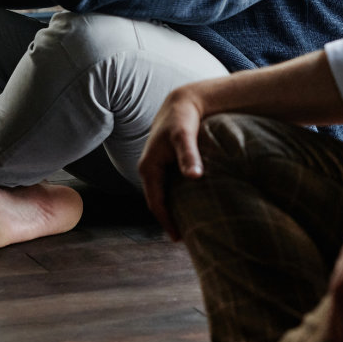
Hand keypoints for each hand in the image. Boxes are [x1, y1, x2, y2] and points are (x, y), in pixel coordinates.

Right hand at [138, 87, 205, 239]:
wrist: (181, 102)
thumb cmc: (182, 118)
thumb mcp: (184, 136)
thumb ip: (189, 155)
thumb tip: (194, 176)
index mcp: (148, 167)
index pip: (155, 202)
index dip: (166, 221)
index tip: (179, 238)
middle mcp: (149, 169)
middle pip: (157, 202)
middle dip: (169, 220)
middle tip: (187, 239)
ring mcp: (156, 168)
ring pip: (162, 195)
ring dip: (172, 210)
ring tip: (189, 227)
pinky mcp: (164, 165)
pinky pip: (168, 188)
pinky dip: (176, 199)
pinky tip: (190, 206)